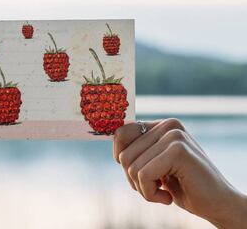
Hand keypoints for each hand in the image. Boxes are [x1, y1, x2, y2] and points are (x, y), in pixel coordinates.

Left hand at [113, 118, 246, 228]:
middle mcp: (168, 125)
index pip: (121, 134)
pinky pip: (143, 175)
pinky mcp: (178, 150)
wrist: (216, 204)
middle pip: (123, 155)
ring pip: (131, 167)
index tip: (137, 174)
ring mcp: (174, 136)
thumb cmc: (182, 186)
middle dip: (134, 179)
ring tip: (163, 191)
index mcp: (161, 126)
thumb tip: (113, 140)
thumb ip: (137, 151)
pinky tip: (168, 197)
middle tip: (155, 188)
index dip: (119, 157)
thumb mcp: (154, 164)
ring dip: (143, 189)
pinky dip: (150, 194)